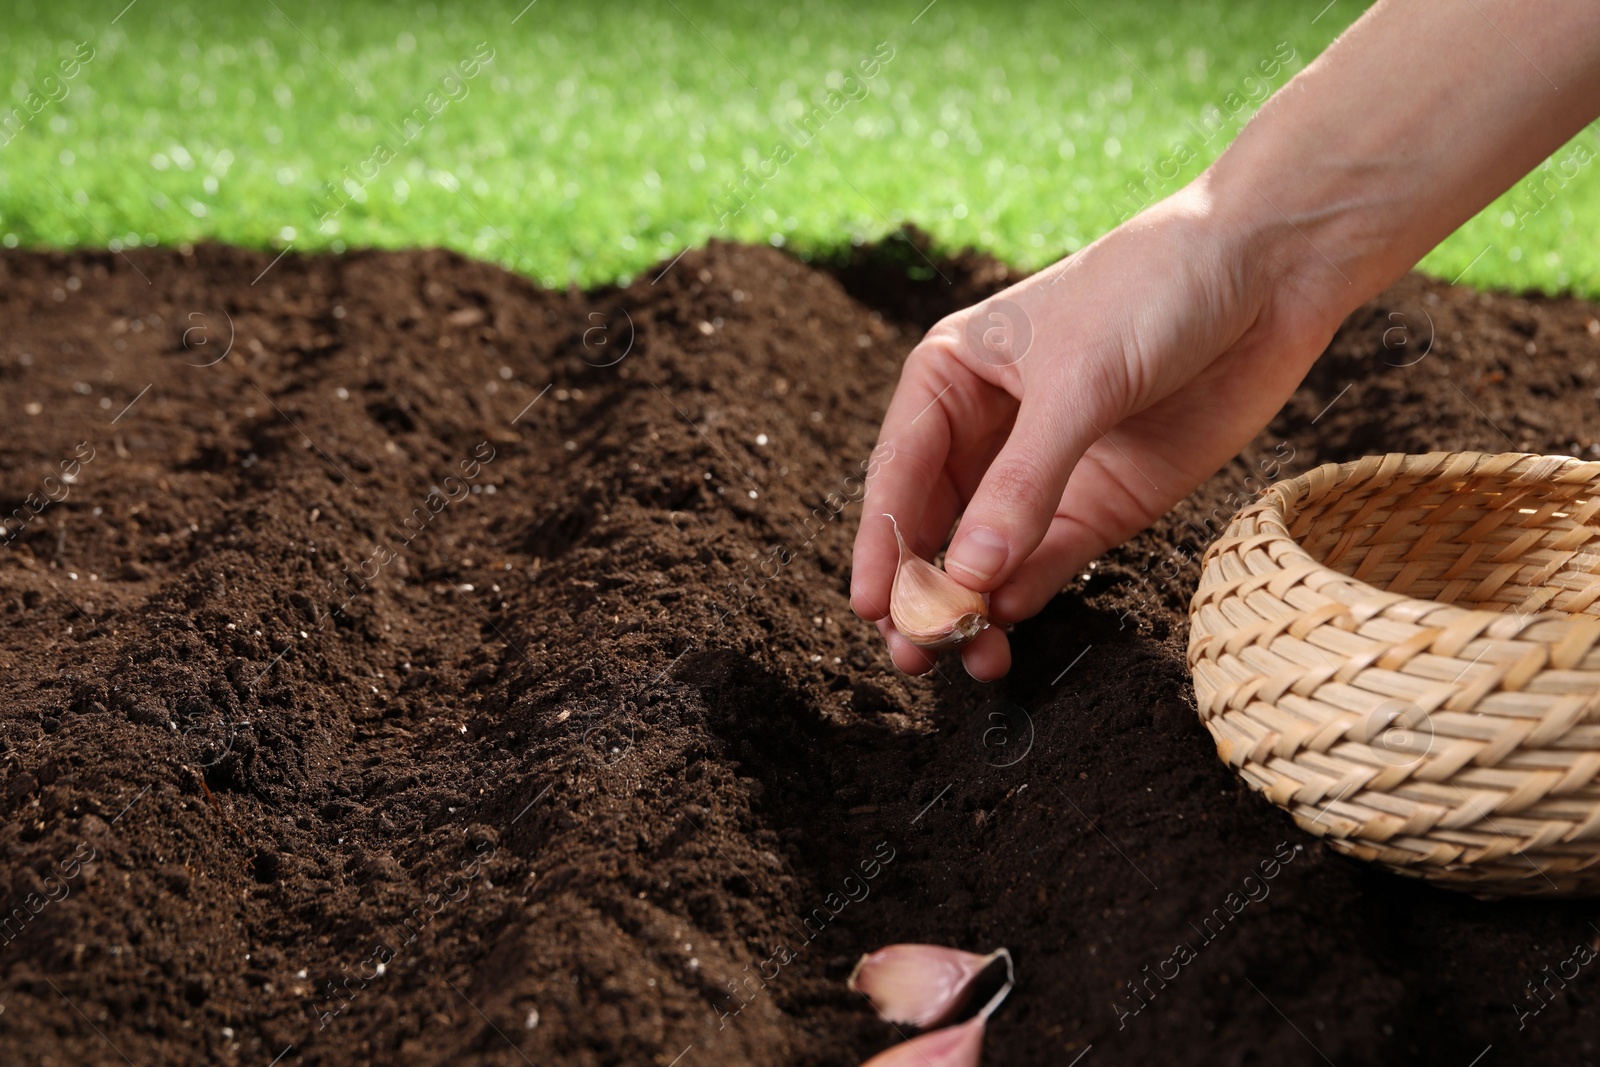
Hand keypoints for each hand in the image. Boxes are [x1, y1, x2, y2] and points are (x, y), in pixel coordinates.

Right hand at [849, 181, 1345, 678]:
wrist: (1270, 272)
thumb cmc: (1154, 290)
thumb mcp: (1079, 383)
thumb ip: (1024, 485)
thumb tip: (970, 578)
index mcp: (954, 377)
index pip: (900, 472)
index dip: (882, 541)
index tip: (871, 605)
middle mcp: (989, 430)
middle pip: (934, 524)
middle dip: (922, 588)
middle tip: (915, 651)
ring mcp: (1046, 472)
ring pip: (987, 556)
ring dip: (974, 607)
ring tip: (969, 657)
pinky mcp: (1103, 503)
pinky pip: (1050, 560)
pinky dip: (1027, 594)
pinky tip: (1012, 621)